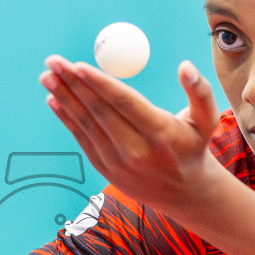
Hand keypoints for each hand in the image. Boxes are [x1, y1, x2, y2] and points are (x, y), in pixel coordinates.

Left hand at [40, 56, 227, 214]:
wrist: (183, 193)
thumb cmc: (192, 147)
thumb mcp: (207, 120)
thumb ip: (199, 91)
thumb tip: (185, 66)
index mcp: (160, 133)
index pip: (124, 103)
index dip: (99, 84)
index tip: (78, 65)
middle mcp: (135, 150)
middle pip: (98, 111)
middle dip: (73, 84)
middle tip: (54, 61)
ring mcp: (117, 162)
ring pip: (86, 124)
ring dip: (63, 98)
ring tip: (47, 75)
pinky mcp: (104, 168)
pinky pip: (81, 138)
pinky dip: (66, 118)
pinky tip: (53, 99)